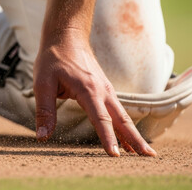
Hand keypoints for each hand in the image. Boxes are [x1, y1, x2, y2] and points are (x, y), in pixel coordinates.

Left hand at [33, 36, 156, 156]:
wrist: (66, 36)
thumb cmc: (53, 58)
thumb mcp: (42, 83)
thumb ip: (44, 111)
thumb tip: (42, 137)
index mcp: (88, 89)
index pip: (101, 118)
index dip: (108, 137)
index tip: (115, 155)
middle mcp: (102, 90)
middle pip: (121, 119)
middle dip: (135, 139)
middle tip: (149, 156)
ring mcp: (106, 89)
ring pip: (122, 115)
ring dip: (133, 134)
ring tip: (145, 153)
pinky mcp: (104, 89)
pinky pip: (117, 110)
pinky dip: (125, 125)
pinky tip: (127, 137)